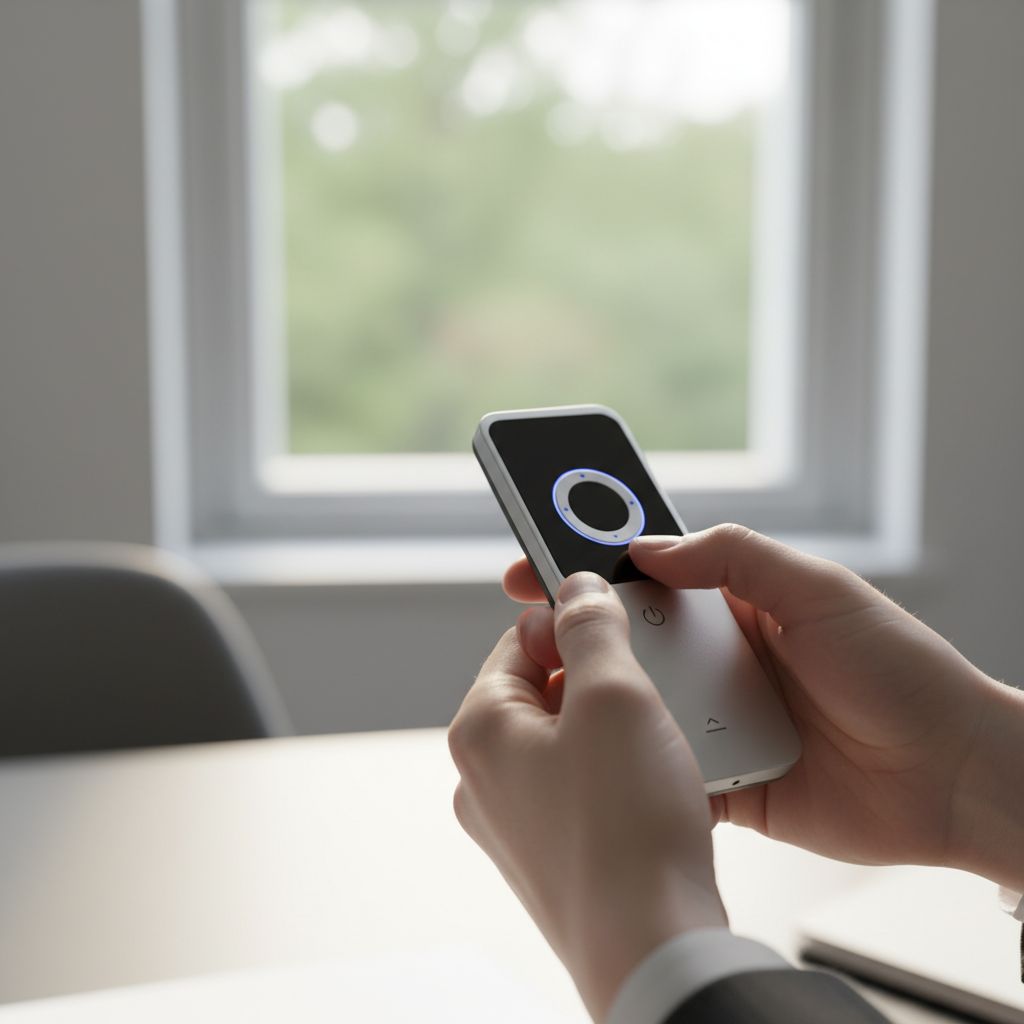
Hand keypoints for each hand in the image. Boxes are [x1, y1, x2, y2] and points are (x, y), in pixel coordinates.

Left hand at [449, 572, 726, 1019]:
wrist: (654, 946)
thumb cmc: (626, 829)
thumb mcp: (614, 695)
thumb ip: (591, 626)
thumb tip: (576, 587)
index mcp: (480, 730)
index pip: (518, 640)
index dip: (571, 622)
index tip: (615, 621)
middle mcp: (485, 778)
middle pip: (544, 688)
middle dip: (599, 678)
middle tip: (647, 688)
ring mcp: (517, 821)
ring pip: (569, 738)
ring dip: (616, 725)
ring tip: (658, 742)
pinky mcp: (554, 853)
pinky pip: (584, 786)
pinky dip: (620, 772)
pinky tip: (655, 785)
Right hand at [504, 525, 1023, 891]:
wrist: (955, 777)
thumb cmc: (900, 670)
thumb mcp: (819, 590)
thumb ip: (735, 557)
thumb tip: (648, 548)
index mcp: (736, 606)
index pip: (646, 577)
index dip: (588, 567)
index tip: (534, 563)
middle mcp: (719, 662)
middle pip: (630, 644)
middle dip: (576, 637)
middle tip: (528, 635)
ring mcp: (719, 723)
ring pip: (639, 709)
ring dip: (604, 704)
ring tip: (559, 702)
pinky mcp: (728, 782)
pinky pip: (666, 773)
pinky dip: (636, 769)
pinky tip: (601, 763)